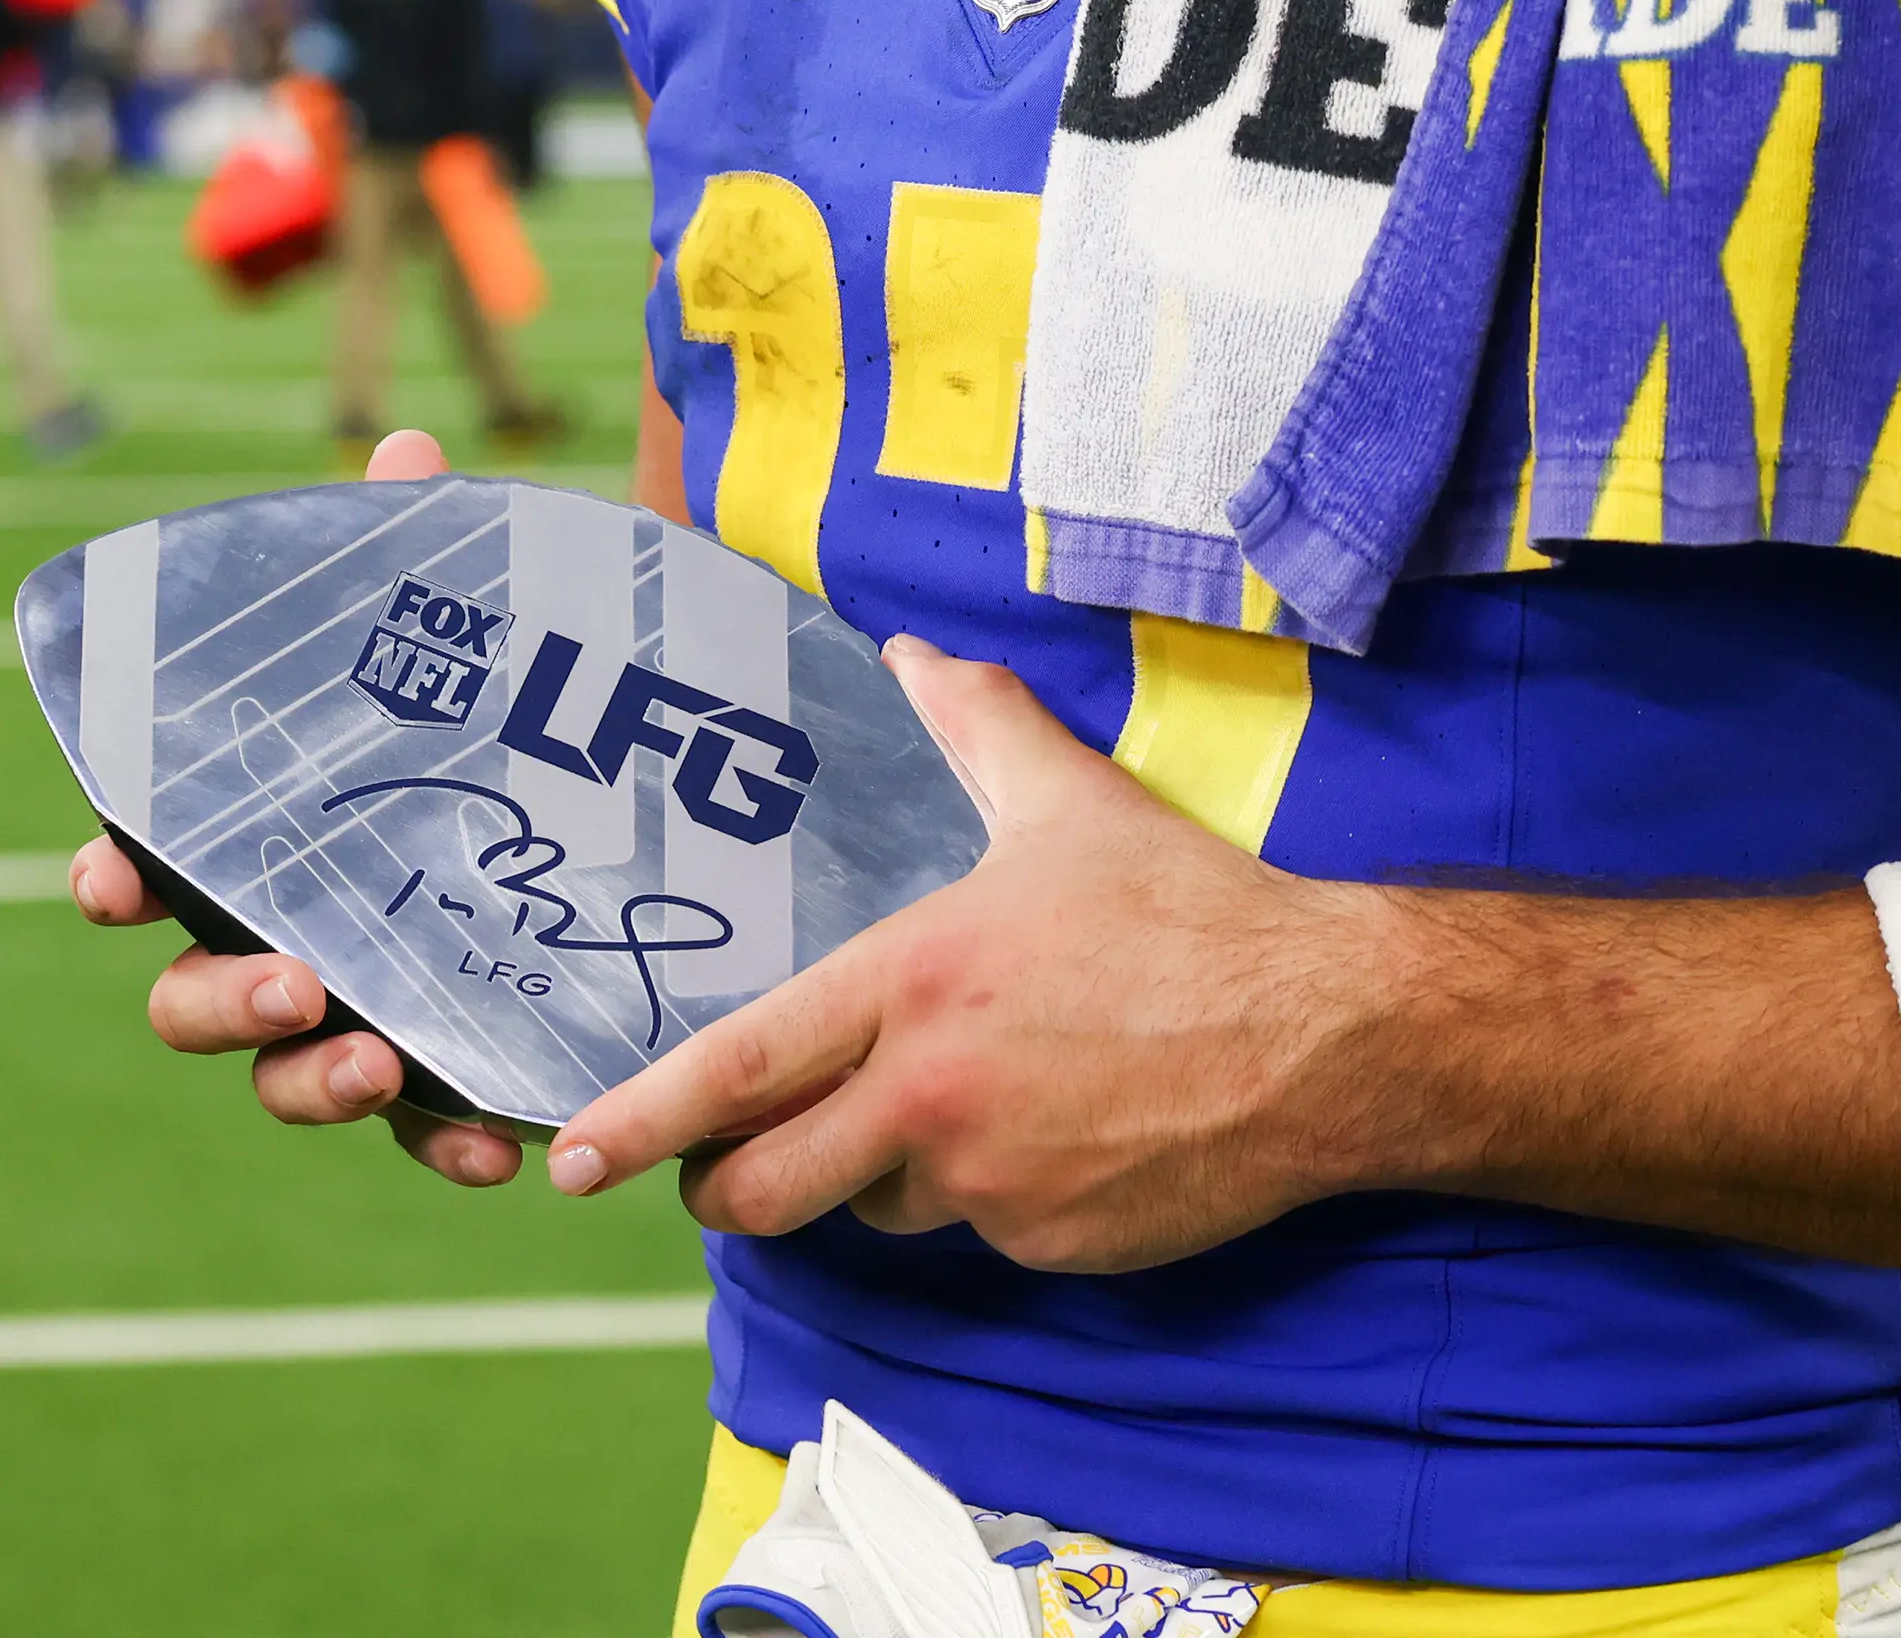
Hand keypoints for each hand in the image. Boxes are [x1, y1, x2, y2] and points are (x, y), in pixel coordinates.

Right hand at [66, 427, 525, 1188]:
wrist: (582, 802)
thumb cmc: (470, 709)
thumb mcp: (449, 628)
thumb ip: (413, 552)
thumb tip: (403, 454)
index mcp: (239, 835)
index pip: (139, 859)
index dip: (110, 877)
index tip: (113, 883)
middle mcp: (267, 935)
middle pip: (188, 998)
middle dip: (220, 1000)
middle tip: (293, 980)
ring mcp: (341, 1015)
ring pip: (281, 1079)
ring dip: (314, 1084)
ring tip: (376, 1065)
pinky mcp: (427, 1068)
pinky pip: (409, 1128)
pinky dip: (437, 1140)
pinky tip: (491, 1145)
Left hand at [541, 633, 1418, 1271]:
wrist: (1329, 1035)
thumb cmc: (1192, 914)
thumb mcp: (1069, 804)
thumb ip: (974, 730)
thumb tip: (914, 654)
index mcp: (910, 988)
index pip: (736, 1071)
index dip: (639, 1120)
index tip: (571, 1154)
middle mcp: (931, 1099)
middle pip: (766, 1189)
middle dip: (723, 1187)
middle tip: (720, 1167)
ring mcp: (992, 1184)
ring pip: (876, 1206)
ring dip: (876, 1176)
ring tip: (938, 1104)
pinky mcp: (1052, 1245)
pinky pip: (978, 1230)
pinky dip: (985, 1194)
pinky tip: (1045, 1130)